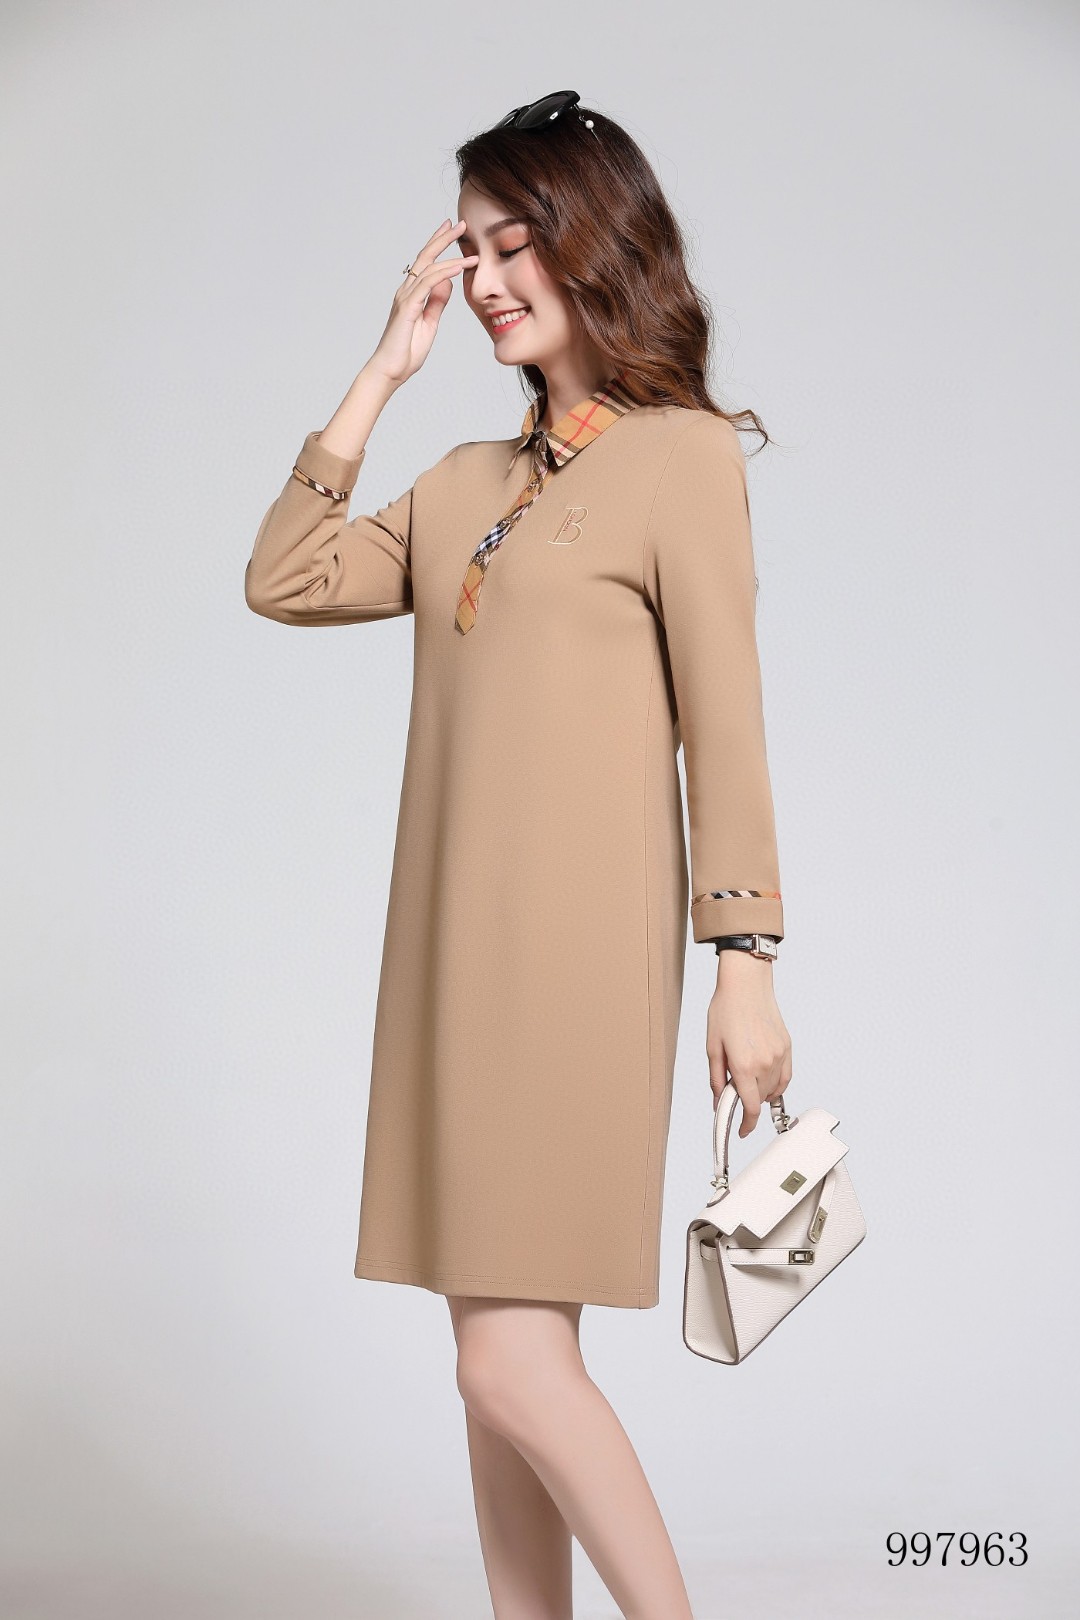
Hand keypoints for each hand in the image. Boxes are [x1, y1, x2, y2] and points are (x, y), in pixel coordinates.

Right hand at [368, 219, 478, 386]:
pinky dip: (444, 273)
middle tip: (460, 223)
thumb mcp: (429, 323)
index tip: (452, 230)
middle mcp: (406, 291)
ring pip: (428, 267)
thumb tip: (448, 283)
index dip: (438, 245)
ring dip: (450, 255)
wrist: (390, 371)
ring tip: (470, 248)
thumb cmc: (407, 351)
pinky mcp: (407, 308)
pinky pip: (428, 284)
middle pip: (425, 257)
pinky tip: (459, 267)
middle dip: (443, 238)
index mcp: (412, 294)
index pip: (426, 263)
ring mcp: (405, 298)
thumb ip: (437, 302)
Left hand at [706, 953, 791, 1137]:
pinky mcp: (787, 1047)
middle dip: (747, 1102)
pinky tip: (766, 1081)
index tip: (742, 1131)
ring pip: (773, 1089)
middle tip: (733, 1091)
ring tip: (747, 1079)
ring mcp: (779, 1055)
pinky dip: (776, 1085)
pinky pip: (785, 1077)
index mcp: (744, 1065)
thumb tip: (718, 1101)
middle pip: (760, 1100)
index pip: (750, 1108)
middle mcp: (765, 1063)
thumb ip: (716, 1079)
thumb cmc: (725, 1010)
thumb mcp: (712, 1046)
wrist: (746, 984)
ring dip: (761, 1093)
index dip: (746, 1125)